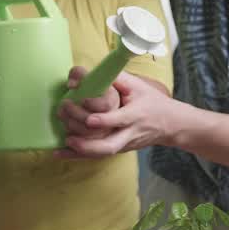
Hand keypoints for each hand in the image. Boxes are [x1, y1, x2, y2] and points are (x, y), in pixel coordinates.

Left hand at [57, 71, 181, 158]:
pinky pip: (97, 155)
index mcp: (135, 114)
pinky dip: (77, 156)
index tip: (87, 115)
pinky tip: (59, 153)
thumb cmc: (152, 101)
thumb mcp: (138, 86)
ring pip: (102, 153)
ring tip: (65, 142)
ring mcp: (124, 144)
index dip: (103, 120)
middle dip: (88, 142)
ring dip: (82, 150)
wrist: (169, 124)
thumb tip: (87, 73)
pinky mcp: (118, 150)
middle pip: (109, 145)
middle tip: (68, 131)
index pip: (119, 119)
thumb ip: (116, 78)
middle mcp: (129, 133)